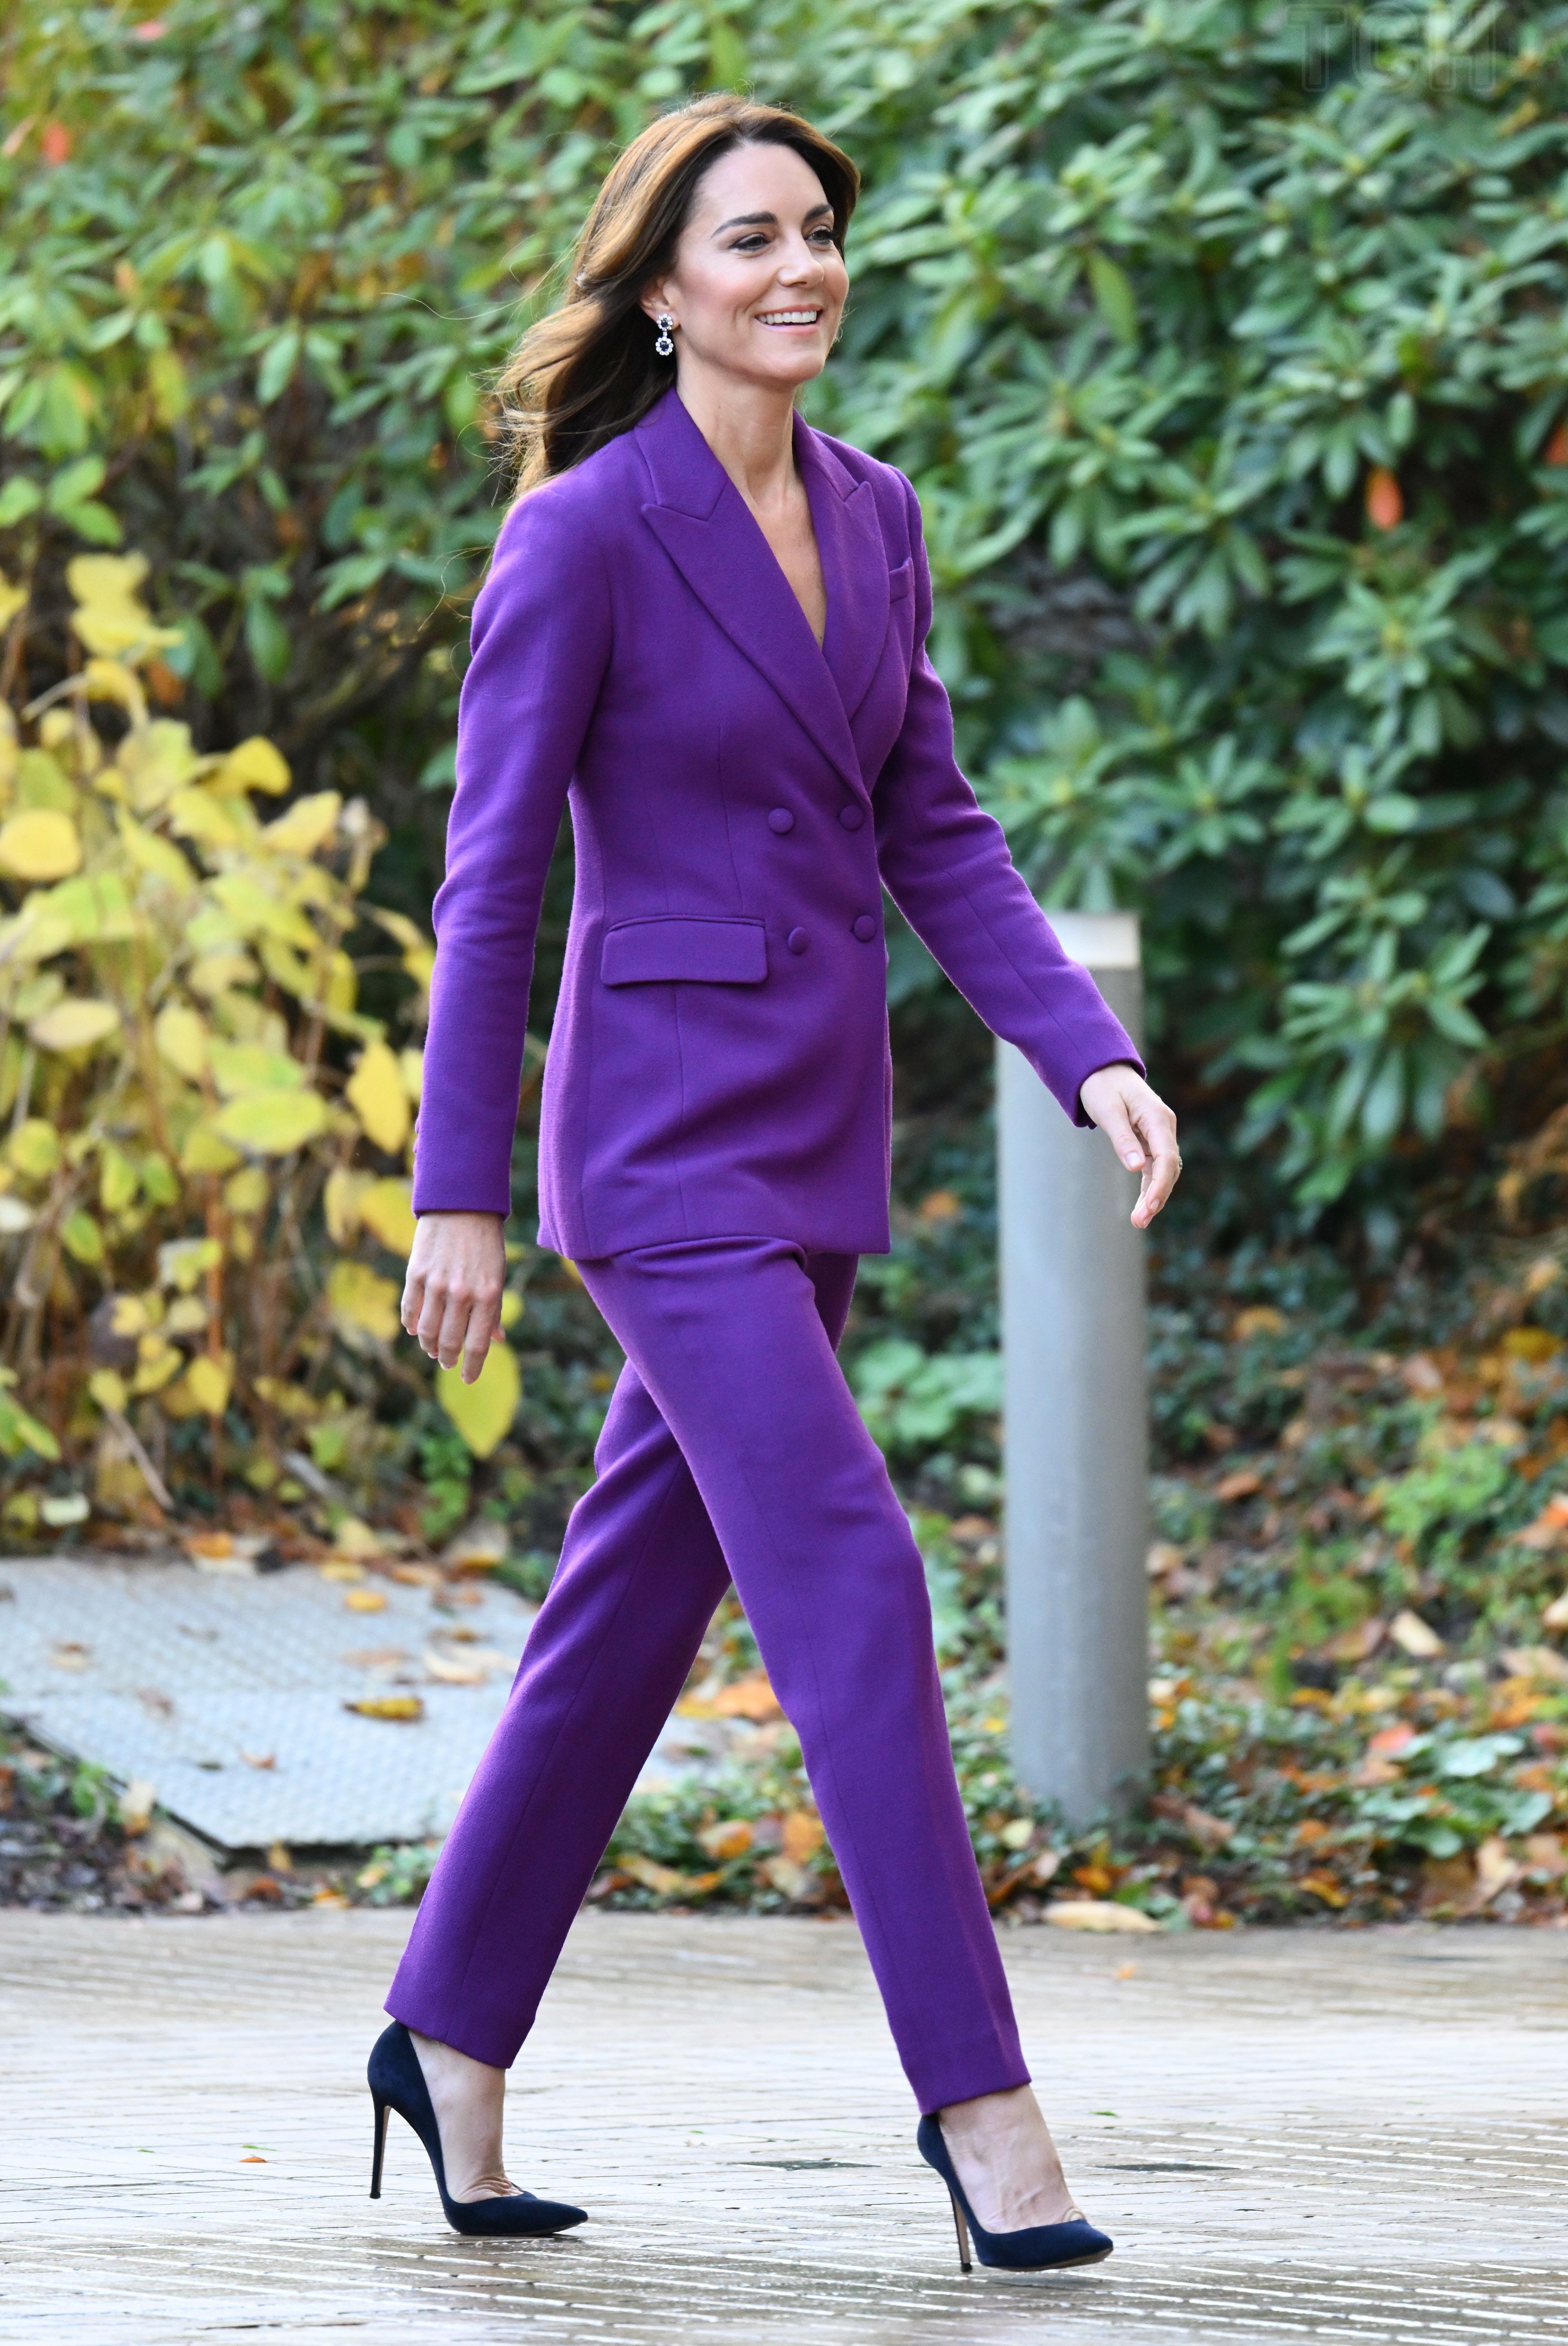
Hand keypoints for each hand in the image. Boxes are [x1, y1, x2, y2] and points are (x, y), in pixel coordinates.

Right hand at [401, 1210, 505, 1381]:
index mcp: (488, 1295)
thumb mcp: (498, 1274)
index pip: (478, 1345)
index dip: (472, 1367)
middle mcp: (462, 1293)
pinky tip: (415, 1329)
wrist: (462, 1205)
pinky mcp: (416, 1273)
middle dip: (447, 1358)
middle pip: (449, 1342)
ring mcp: (437, 1284)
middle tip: (446, 1362)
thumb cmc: (486, 1242)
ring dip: (428, 1345)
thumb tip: (497, 1340)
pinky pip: (409, 1309)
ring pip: (427, 1331)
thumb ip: (494, 1309)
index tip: (468, 1379)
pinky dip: (411, 1324)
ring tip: (431, 1349)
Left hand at [1077, 1062, 1180, 1230]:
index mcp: (1158, 1118)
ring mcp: (1160, 1135)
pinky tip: (1142, 1208)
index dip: (1161, 1184)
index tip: (1150, 1206)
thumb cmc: (1103, 1087)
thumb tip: (1136, 1167)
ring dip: (1154, 1196)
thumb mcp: (1108, 1111)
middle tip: (1139, 1221)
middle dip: (1157, 1196)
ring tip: (1139, 1221)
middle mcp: (1164, 1128)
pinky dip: (1150, 1187)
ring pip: (1163, 1172)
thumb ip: (1122, 1139)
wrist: (1103, 1071)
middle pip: (1168, 1168)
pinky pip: (1154, 1168)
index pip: (1167, 1157)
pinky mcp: (1151, 1142)